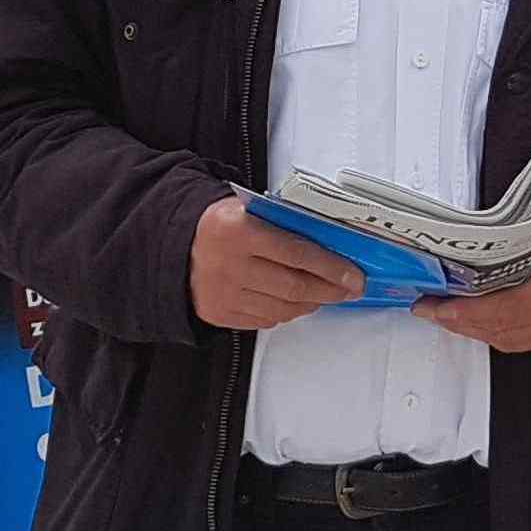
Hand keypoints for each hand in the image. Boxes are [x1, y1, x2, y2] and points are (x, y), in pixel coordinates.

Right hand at [189, 196, 360, 331]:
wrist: (177, 248)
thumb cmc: (220, 226)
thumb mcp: (248, 210)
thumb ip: (283, 222)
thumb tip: (330, 240)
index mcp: (240, 232)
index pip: (297, 253)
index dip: (331, 267)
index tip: (353, 276)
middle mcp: (231, 265)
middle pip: (294, 287)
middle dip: (329, 290)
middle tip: (349, 289)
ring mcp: (225, 294)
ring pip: (283, 309)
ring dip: (311, 304)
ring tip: (324, 295)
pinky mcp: (220, 314)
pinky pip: (265, 320)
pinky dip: (286, 313)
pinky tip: (295, 303)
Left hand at [415, 222, 530, 354]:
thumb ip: (520, 234)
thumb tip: (479, 231)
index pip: (505, 303)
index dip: (468, 308)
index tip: (440, 303)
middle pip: (494, 322)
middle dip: (454, 316)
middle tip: (425, 306)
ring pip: (497, 335)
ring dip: (462, 326)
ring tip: (436, 312)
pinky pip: (506, 341)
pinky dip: (480, 332)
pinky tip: (463, 324)